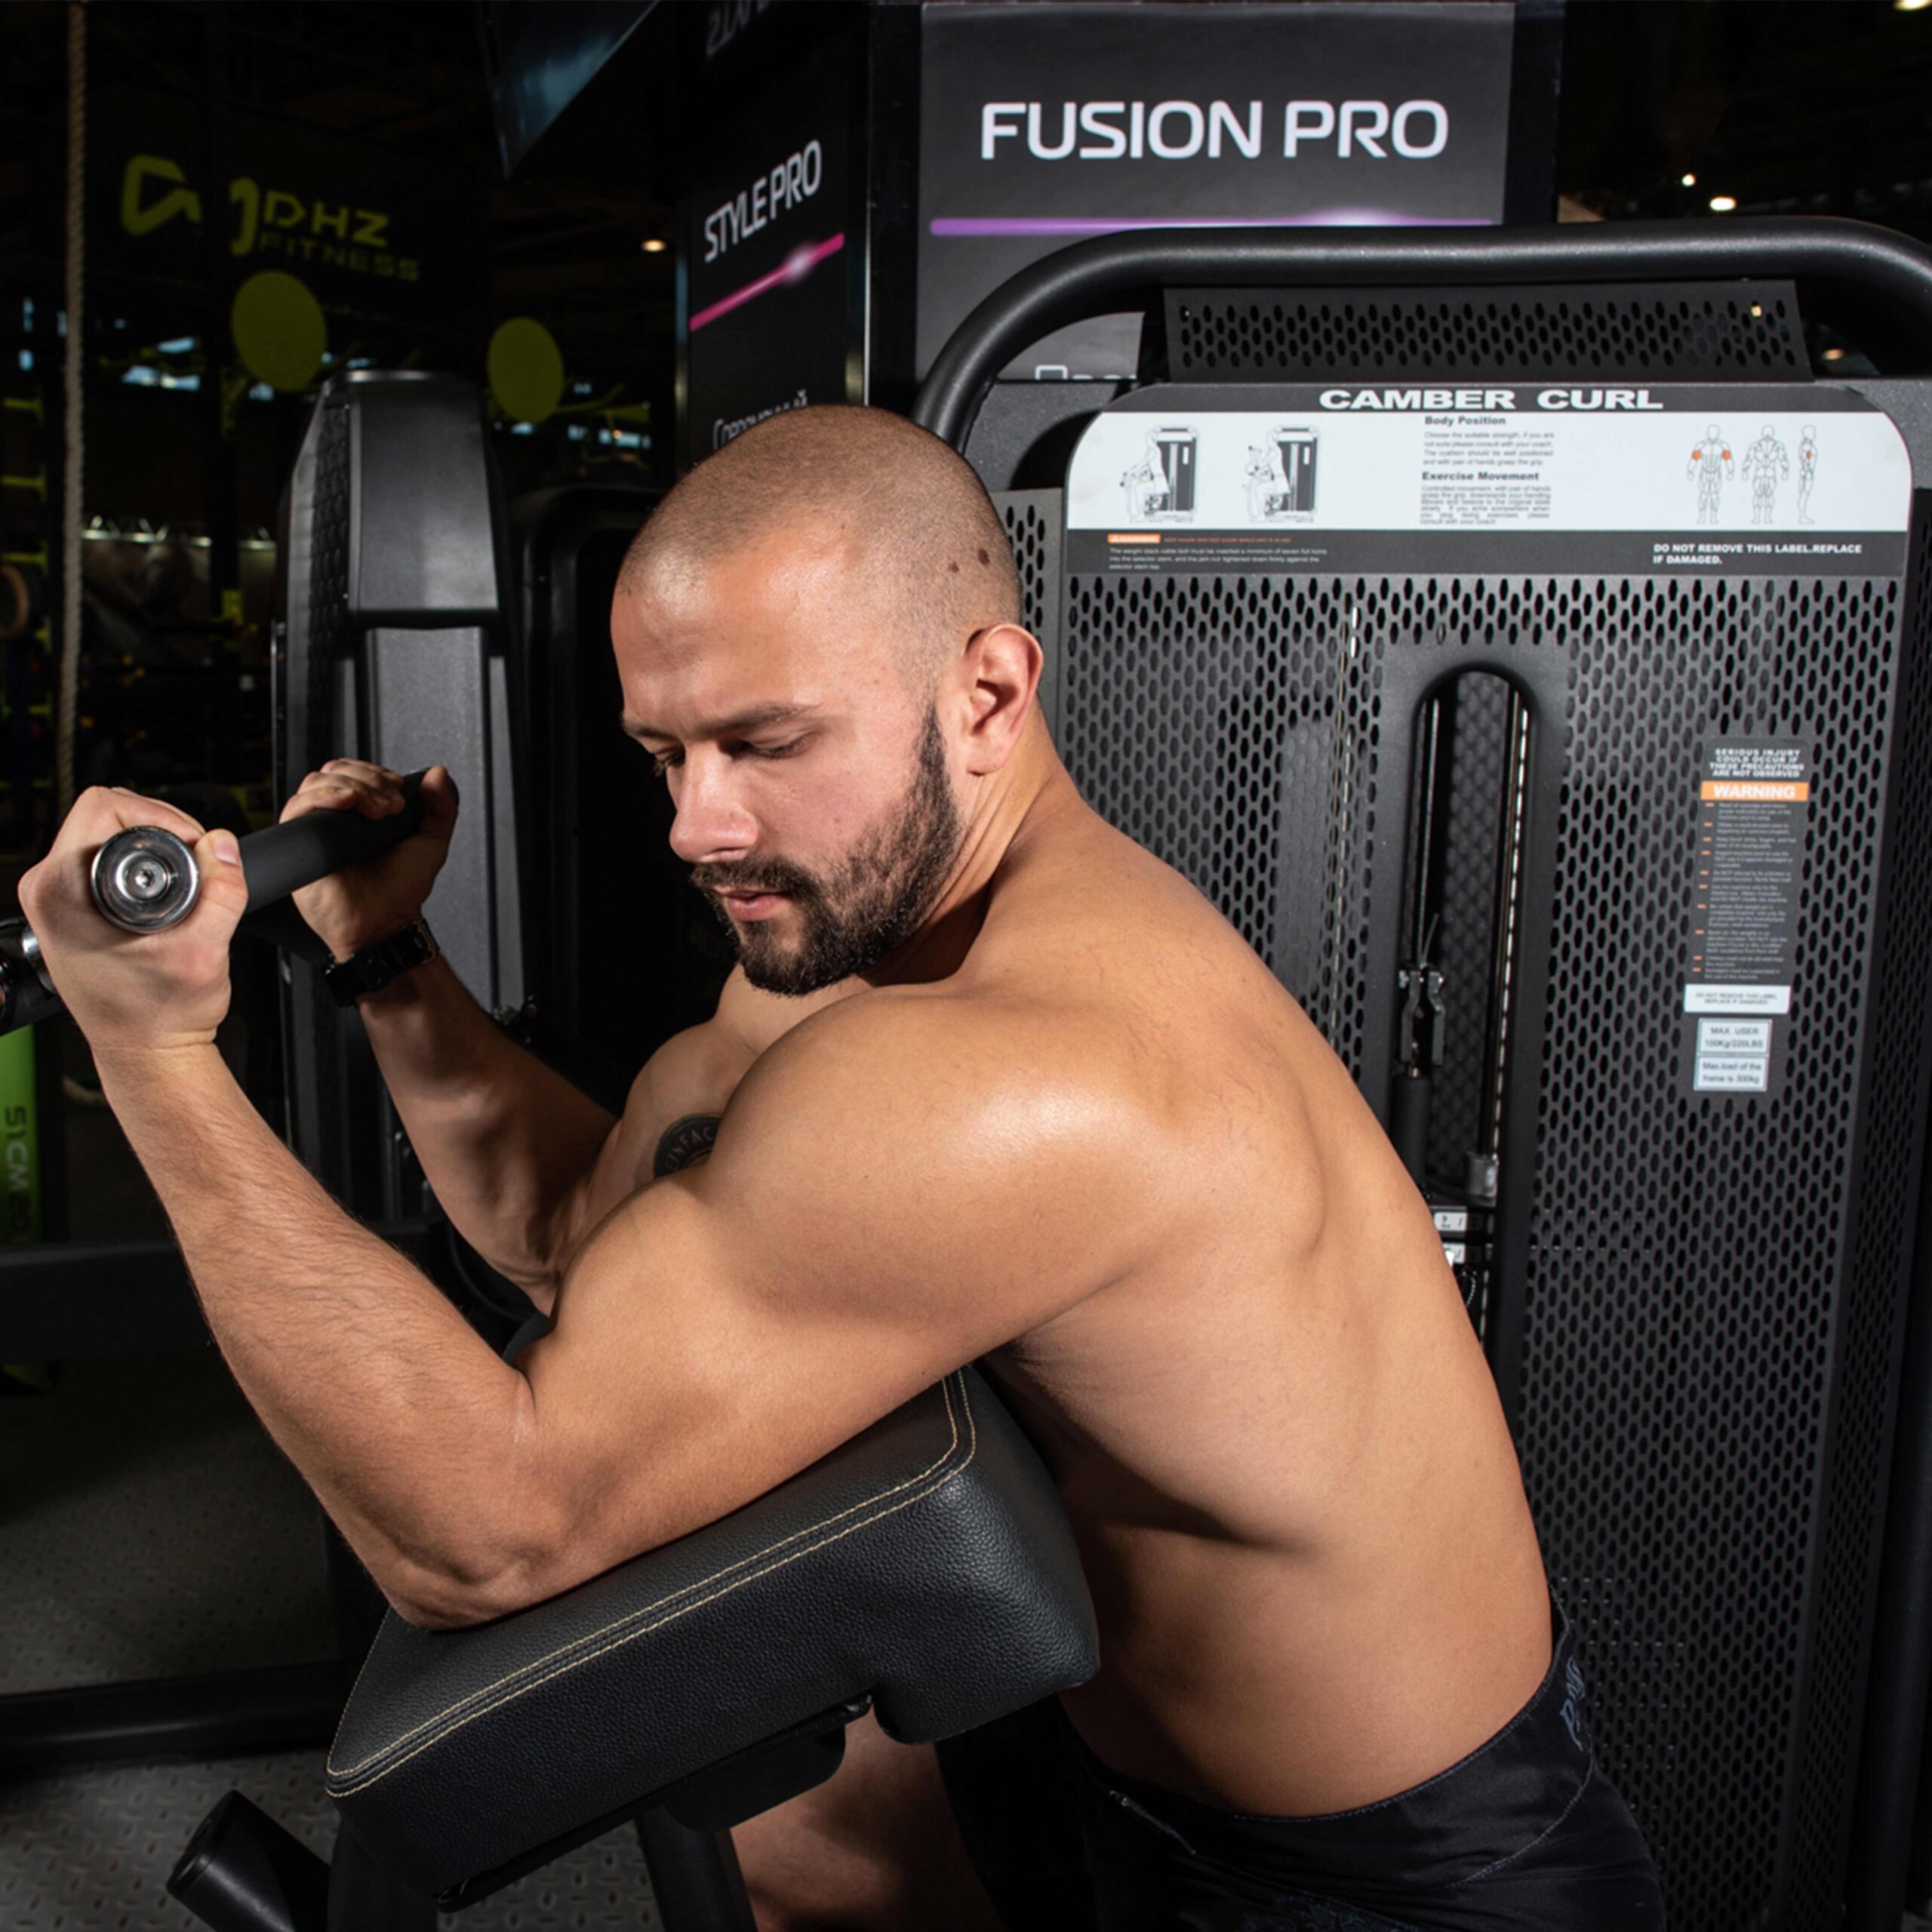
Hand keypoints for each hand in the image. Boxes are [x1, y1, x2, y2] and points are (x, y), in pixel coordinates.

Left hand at [16, 788, 246, 1058]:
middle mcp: (46, 889)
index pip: (106, 806)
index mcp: (61, 892)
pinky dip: (142, 865)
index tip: (195, 849)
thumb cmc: (159, 1015)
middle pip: (105, 813)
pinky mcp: (68, 903)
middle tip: (197, 865)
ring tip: (183, 884)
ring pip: (107, 832)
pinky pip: (106, 856)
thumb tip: (222, 843)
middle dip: (163, 830)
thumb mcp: (204, 950)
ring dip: (154, 848)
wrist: (145, 1050)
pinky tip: (165, 894)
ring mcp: (53, 896)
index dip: (163, 817)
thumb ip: (221, 890)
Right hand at [283, 760, 457, 959]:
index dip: (374, 771)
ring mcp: (314, 831)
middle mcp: (334, 819)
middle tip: (391, 805)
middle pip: (332, 771)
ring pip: (315, 784)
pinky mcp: (299, 846)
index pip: (352, 771)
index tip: (397, 787)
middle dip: (367, 778)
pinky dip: (322, 797)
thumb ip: (440, 808)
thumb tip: (438, 774)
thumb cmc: (401, 891)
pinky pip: (297, 809)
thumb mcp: (431, 843)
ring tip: (377, 812)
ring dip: (351, 786)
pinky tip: (346, 802)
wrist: (384, 923)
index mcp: (358, 814)